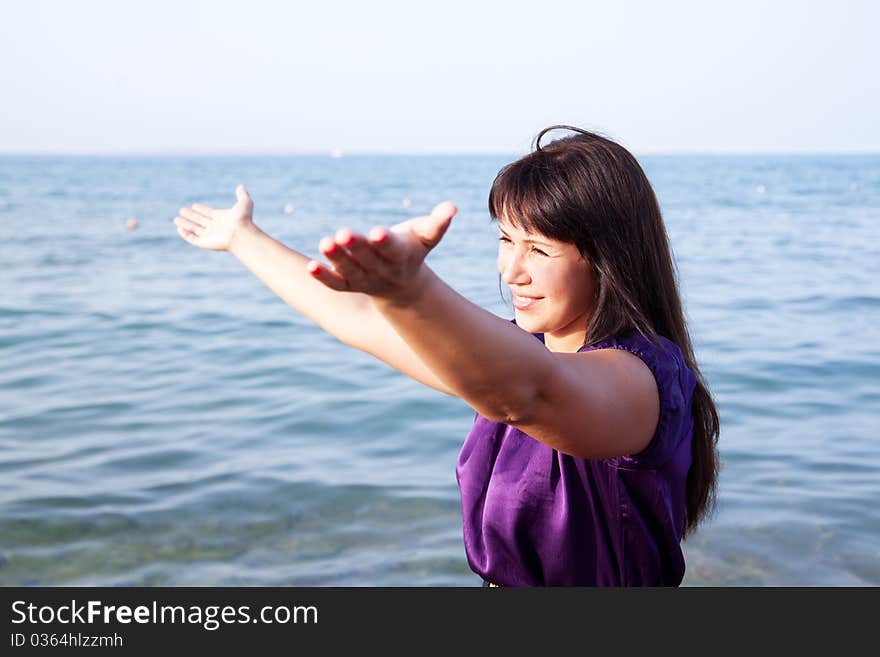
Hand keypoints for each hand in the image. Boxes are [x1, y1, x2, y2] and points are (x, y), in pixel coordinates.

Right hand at [173, 184, 254, 251]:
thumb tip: (241, 186)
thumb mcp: (245, 202)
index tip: (194, 205)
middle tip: (182, 210)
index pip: (209, 214)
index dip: (201, 210)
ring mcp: (210, 236)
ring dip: (185, 224)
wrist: (242, 234)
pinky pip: (193, 239)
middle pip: (200, 221)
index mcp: (222, 218)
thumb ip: (242, 195)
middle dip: (191, 216)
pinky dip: (185, 235)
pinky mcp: (205, 243)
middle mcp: (215, 227)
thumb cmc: (244, 219)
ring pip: (194, 229)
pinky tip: (179, 229)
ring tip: (176, 219)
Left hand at [309, 201, 456, 300]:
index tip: (377, 232)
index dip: (385, 242)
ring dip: (336, 259)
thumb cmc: (413, 248)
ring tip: (324, 243)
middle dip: (356, 247)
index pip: (393, 250)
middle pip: (368, 260)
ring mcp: (365, 280)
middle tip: (343, 233)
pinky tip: (310, 266)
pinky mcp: (349, 285)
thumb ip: (438, 222)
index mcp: (401, 256)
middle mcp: (382, 271)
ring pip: (349, 271)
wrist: (402, 285)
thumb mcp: (426, 235)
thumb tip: (453, 207)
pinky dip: (323, 277)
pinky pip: (335, 284)